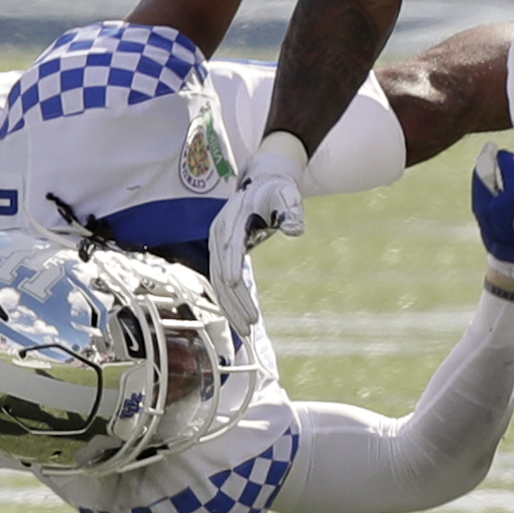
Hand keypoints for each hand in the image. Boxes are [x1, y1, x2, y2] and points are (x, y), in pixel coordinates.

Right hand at [208, 132, 309, 330]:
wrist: (262, 183)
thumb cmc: (277, 191)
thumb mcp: (287, 196)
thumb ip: (292, 211)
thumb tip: (295, 230)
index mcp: (232, 219)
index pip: (229, 248)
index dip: (231, 267)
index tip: (238, 287)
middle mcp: (219, 235)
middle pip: (221, 272)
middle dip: (234, 300)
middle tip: (249, 324)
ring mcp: (217, 246)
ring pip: (218, 282)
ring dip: (230, 307)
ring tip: (245, 330)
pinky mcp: (221, 254)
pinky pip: (220, 282)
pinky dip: (228, 301)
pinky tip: (238, 318)